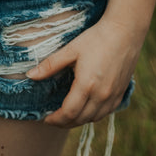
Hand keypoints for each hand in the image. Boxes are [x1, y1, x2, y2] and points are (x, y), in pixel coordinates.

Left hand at [26, 17, 146, 127]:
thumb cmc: (96, 38)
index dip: (55, 119)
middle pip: (81, 119)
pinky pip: (106, 112)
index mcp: (87, 85)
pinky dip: (93, 115)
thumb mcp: (71, 50)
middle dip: (64, 123)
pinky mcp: (122, 93)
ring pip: (94, 118)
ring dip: (79, 120)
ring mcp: (114, 96)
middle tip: (53, 119)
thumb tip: (30, 75)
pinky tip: (86, 109)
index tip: (45, 119)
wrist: (125, 32)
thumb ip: (50, 65)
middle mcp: (102, 95)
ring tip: (67, 116)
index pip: (69, 112)